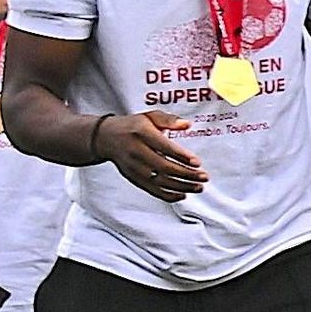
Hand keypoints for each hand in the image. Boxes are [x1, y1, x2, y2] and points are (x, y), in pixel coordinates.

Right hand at [92, 111, 206, 201]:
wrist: (106, 138)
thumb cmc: (133, 126)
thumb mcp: (150, 116)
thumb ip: (169, 120)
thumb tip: (187, 124)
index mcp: (141, 134)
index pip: (164, 147)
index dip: (181, 156)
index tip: (197, 162)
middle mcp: (136, 152)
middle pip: (163, 167)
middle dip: (186, 174)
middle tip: (204, 176)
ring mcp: (134, 167)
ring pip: (159, 181)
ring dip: (181, 186)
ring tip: (198, 187)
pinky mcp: (133, 178)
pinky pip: (152, 190)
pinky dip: (168, 195)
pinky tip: (183, 194)